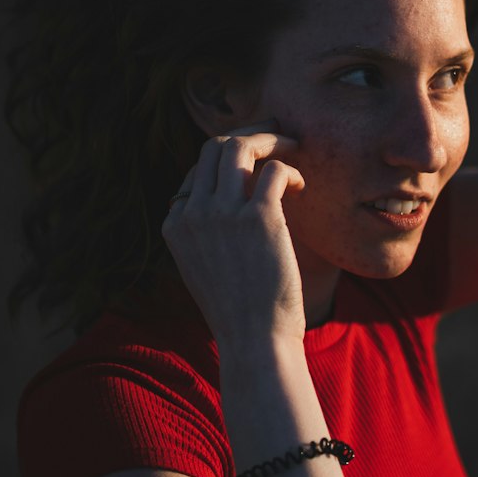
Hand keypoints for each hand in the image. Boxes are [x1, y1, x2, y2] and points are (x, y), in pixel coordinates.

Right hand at [161, 125, 306, 350]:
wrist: (255, 342)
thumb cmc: (240, 309)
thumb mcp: (205, 265)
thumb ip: (207, 230)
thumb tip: (233, 196)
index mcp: (175, 224)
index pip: (199, 169)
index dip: (230, 161)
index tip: (256, 162)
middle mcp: (193, 213)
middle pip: (214, 146)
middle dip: (249, 134)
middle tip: (277, 134)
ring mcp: (223, 214)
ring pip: (240, 146)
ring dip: (271, 139)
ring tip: (294, 145)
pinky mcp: (258, 218)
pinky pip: (275, 170)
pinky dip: (292, 170)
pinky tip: (302, 187)